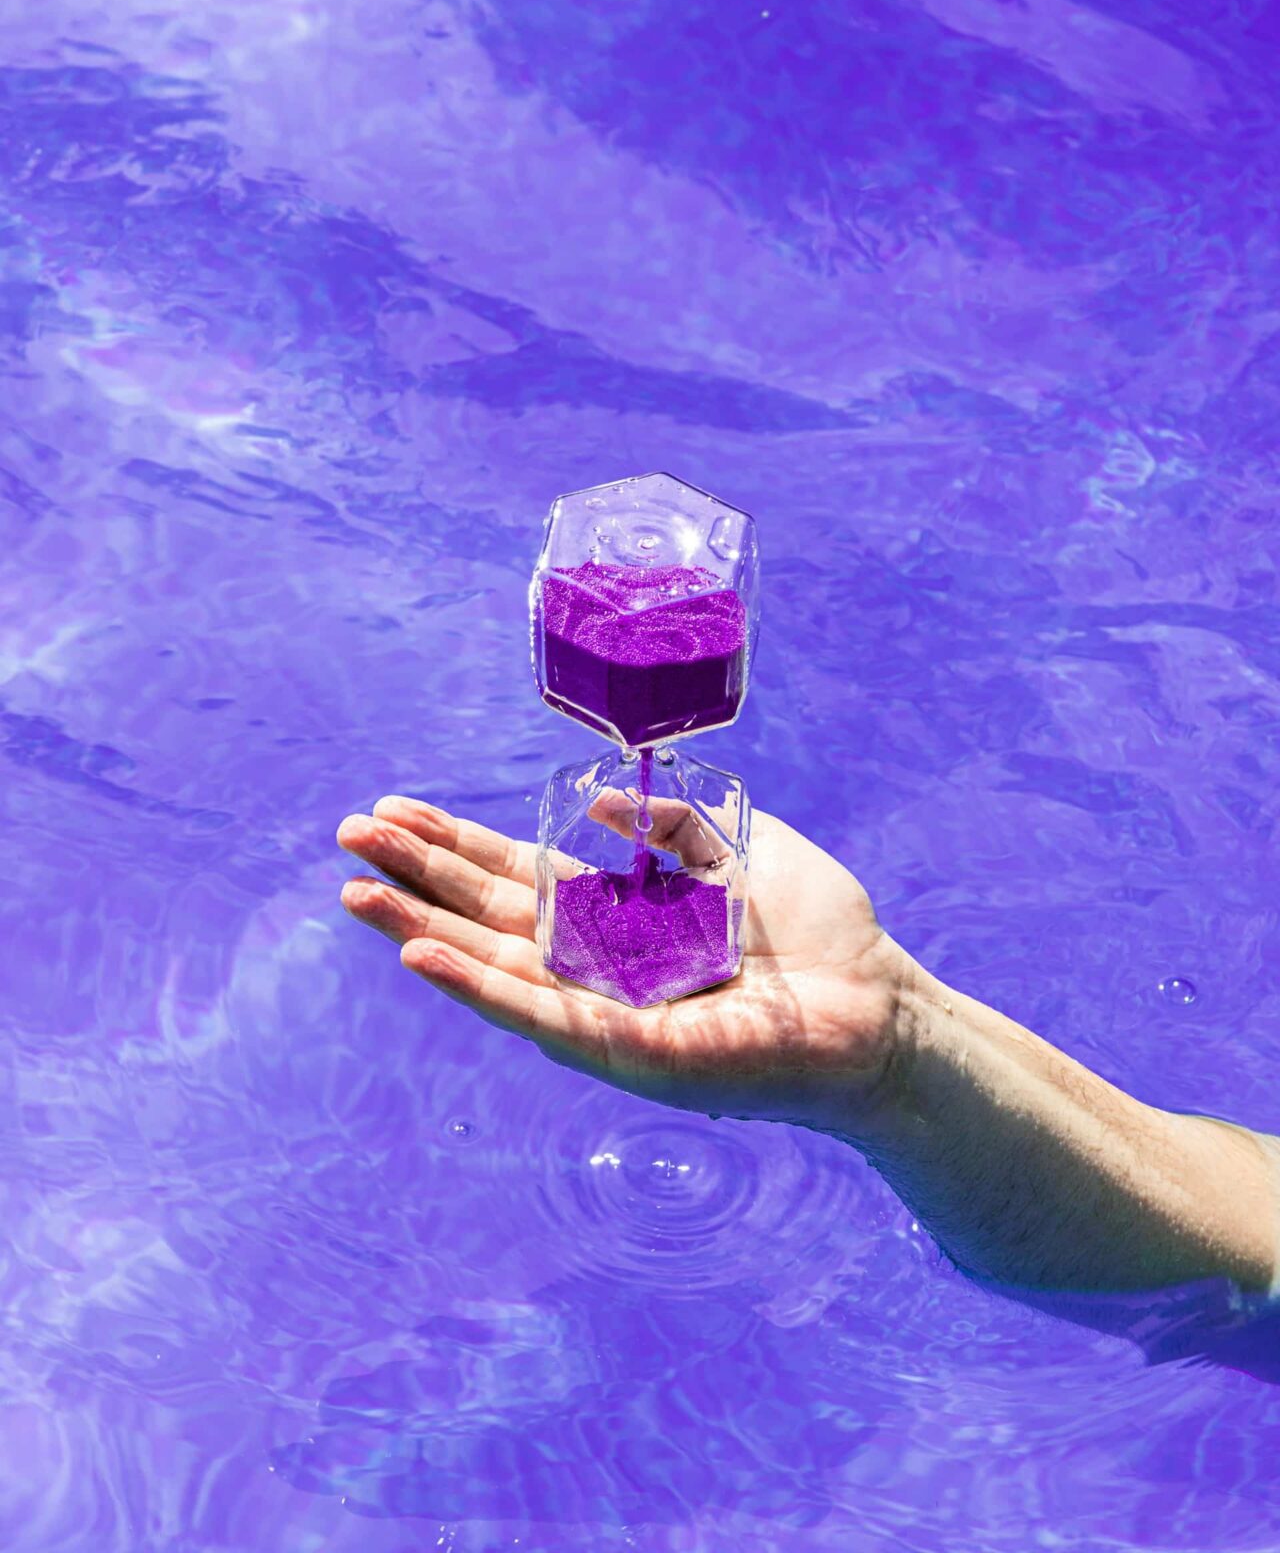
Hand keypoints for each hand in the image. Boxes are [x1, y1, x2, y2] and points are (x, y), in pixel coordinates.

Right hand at [336, 795, 908, 1127]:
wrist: (879, 1007)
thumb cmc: (820, 933)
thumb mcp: (737, 848)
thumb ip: (667, 826)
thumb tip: (589, 804)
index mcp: (621, 917)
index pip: (518, 875)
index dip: (456, 844)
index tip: (397, 812)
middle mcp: (598, 966)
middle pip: (487, 913)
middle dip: (418, 874)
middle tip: (349, 835)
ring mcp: (604, 1010)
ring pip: (492, 963)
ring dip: (420, 927)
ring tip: (355, 890)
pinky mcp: (622, 1048)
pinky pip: (535, 1013)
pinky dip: (474, 985)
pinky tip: (421, 953)